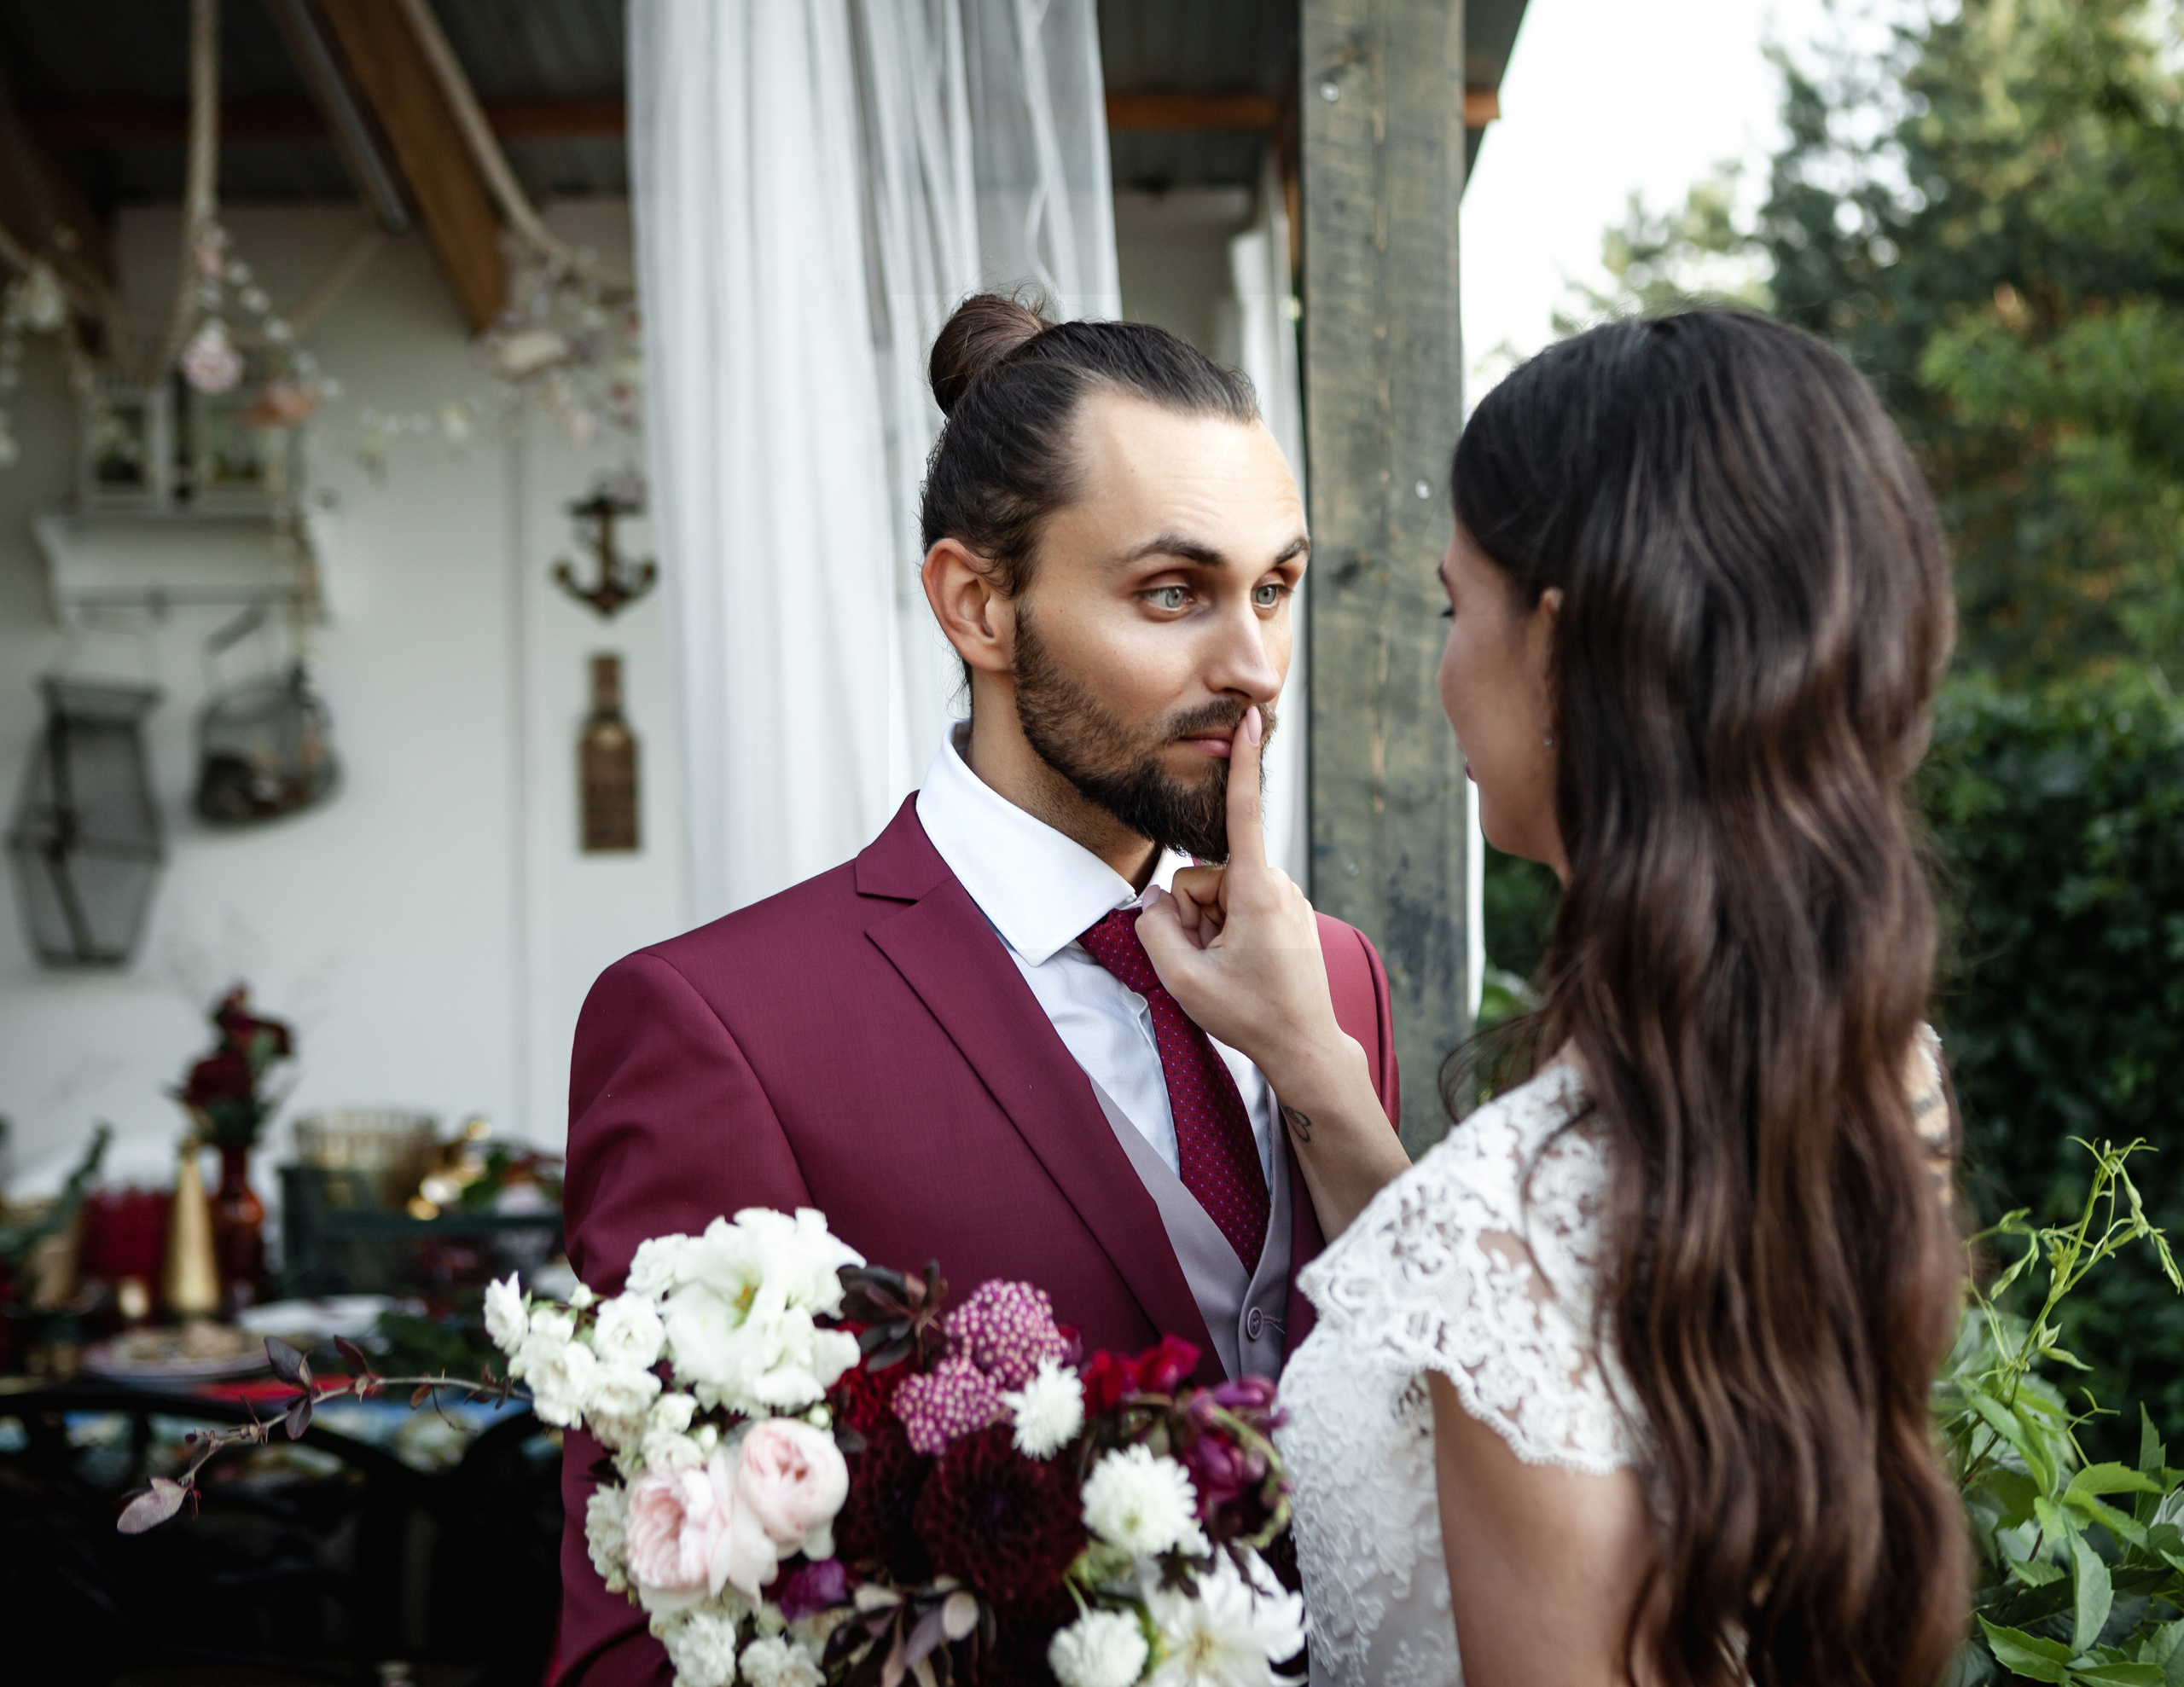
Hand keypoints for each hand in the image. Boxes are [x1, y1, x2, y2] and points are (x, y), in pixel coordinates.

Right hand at [1136, 707, 1350, 1095]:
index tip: (1252, 721)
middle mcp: (1278, 886)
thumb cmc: (1250, 1015)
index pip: (1244, 815)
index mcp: (1256, 892)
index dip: (1244, 767)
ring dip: (1211, 927)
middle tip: (1207, 961)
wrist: (1304, 1046)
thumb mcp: (1183, 979)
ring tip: (1228, 968)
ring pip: (1222, 895)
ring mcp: (1287, 901)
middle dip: (1193, 914)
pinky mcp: (1289, 915)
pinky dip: (1230, 932)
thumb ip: (1155, 929)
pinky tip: (1243, 967)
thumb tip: (1156, 902)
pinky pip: (1241, 909)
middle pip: (1205, 877)